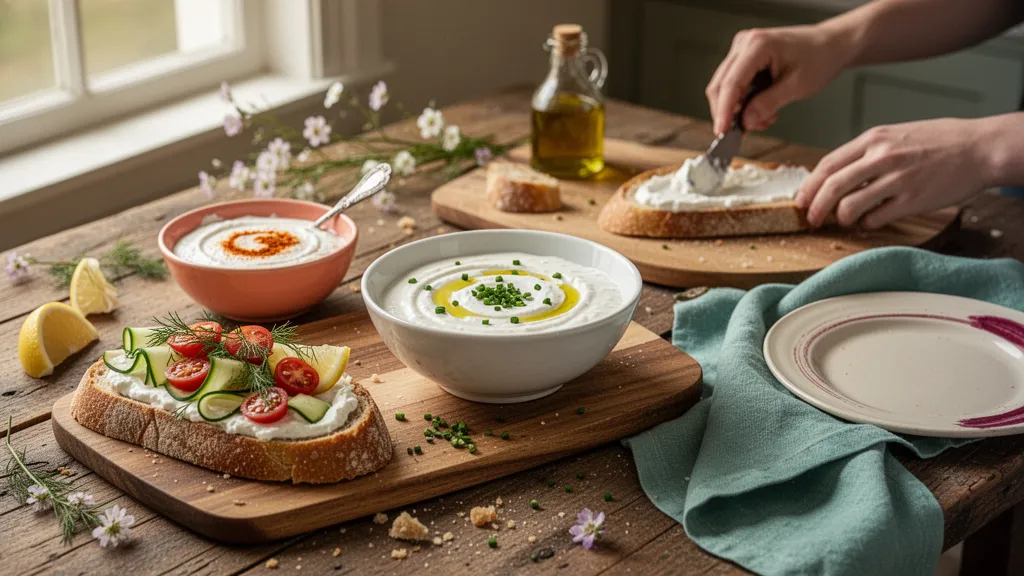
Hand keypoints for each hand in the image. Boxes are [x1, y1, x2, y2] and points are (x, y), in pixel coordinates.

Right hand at [706, 25, 849, 134]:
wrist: (831, 45)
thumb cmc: (820, 57)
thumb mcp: (796, 86)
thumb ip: (767, 104)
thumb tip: (745, 121)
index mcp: (757, 45)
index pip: (731, 83)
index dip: (724, 111)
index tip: (721, 132)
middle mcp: (744, 44)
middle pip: (721, 85)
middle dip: (730, 113)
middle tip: (745, 131)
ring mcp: (743, 50)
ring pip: (725, 88)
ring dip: (739, 110)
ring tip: (764, 119)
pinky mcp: (745, 59)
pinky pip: (735, 85)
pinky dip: (745, 103)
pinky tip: (762, 110)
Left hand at [796, 119, 988, 228]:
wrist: (981, 148)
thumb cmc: (941, 141)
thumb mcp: (897, 135)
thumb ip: (867, 152)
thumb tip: (838, 174)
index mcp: (874, 138)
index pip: (827, 164)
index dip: (809, 186)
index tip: (800, 200)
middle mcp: (881, 157)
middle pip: (831, 187)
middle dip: (815, 208)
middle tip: (811, 219)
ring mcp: (896, 179)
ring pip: (849, 206)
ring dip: (842, 218)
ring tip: (849, 219)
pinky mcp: (912, 200)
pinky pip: (875, 218)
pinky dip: (867, 223)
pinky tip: (872, 219)